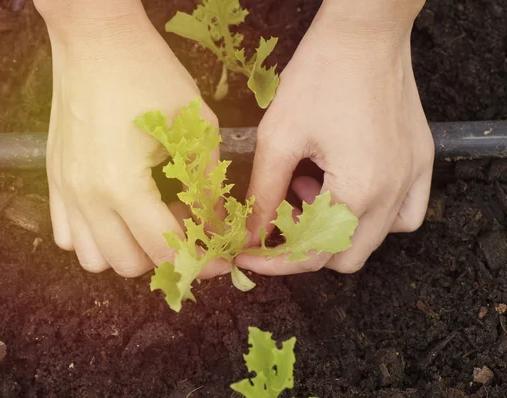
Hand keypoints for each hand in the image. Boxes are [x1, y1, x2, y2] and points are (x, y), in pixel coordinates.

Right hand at [39, 6, 226, 276]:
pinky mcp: (53, 178)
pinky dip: (93, 237)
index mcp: (123, 185)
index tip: (220, 259)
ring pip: (92, 258)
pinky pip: (66, 233)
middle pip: (127, 264)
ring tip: (148, 221)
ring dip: (127, 252)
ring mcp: (64, 190)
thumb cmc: (150, 74)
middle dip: (165, 256)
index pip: (165, 249)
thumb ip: (207, 183)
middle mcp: (87, 197)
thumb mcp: (195, 126)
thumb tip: (217, 222)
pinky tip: (115, 213)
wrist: (96, 39)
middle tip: (184, 226)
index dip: (201, 261)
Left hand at [235, 4, 433, 274]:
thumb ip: (263, 195)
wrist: (364, 33)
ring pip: (373, 238)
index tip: (248, 254)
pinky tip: (349, 187)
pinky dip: (374, 216)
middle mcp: (393, 193)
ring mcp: (413, 178)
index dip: (274, 261)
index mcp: (358, 191)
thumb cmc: (320, 75)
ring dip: (336, 229)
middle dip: (304, 247)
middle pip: (345, 257)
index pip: (312, 253)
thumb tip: (250, 235)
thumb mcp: (278, 138)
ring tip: (312, 186)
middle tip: (280, 215)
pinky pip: (405, 213)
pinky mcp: (421, 161)